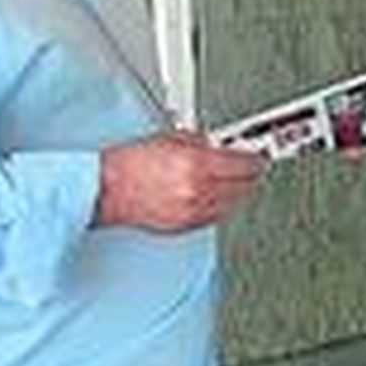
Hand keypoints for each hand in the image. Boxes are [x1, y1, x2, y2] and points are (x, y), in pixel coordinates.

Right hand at [95, 131, 265, 231]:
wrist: (105, 189)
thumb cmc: (129, 163)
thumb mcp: (169, 138)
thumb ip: (200, 142)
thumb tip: (218, 145)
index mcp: (197, 164)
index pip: (245, 165)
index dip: (255, 159)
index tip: (260, 156)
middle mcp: (198, 191)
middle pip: (244, 186)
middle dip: (248, 176)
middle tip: (250, 167)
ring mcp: (192, 212)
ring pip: (231, 204)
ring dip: (235, 192)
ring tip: (230, 180)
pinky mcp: (184, 227)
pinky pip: (214, 217)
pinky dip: (218, 206)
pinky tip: (212, 196)